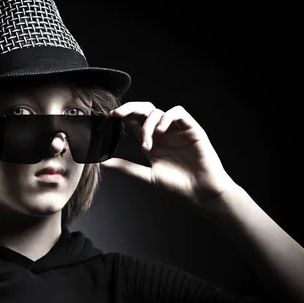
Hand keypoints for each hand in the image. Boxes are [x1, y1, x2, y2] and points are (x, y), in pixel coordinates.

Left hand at [99, 101, 235, 203]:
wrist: (200, 194)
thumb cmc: (177, 187)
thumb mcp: (147, 176)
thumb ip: (126, 168)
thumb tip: (103, 162)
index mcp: (151, 142)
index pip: (134, 121)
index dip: (122, 116)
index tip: (110, 118)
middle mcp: (163, 134)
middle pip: (144, 110)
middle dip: (129, 108)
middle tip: (117, 115)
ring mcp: (177, 130)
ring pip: (158, 112)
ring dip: (148, 125)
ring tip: (147, 146)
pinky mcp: (192, 129)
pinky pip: (177, 112)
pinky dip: (166, 118)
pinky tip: (161, 131)